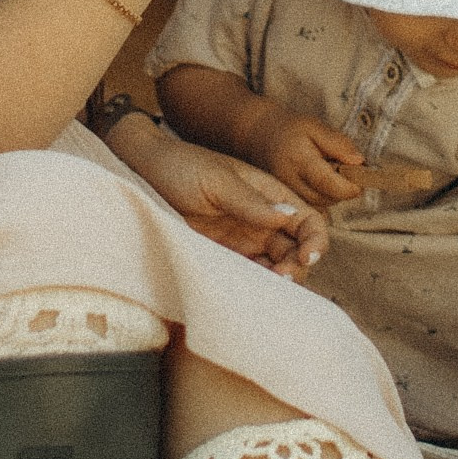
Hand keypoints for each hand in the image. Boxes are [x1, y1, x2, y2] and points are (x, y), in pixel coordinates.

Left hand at [130, 122, 329, 282]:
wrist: (141, 175)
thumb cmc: (180, 167)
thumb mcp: (217, 180)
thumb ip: (250, 201)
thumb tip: (289, 215)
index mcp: (269, 194)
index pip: (308, 219)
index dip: (316, 240)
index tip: (305, 258)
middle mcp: (262, 219)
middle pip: (297, 250)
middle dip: (297, 268)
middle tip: (281, 279)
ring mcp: (244, 239)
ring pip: (276, 266)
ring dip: (278, 281)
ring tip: (266, 288)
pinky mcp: (223, 256)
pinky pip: (248, 275)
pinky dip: (255, 286)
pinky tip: (248, 291)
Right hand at [259, 112, 368, 206]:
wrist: (259, 137)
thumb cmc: (291, 129)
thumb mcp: (316, 126)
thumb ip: (338, 144)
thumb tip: (359, 162)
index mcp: (299, 161)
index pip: (327, 183)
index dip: (350, 186)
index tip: (363, 178)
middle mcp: (290, 182)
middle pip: (327, 199)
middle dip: (343, 189)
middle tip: (346, 170)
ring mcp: (286, 195)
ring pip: (321, 206)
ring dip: (333, 194)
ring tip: (329, 173)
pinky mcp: (286, 202)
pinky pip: (313, 208)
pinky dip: (322, 198)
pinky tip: (319, 183)